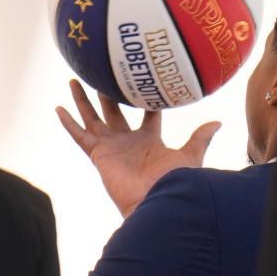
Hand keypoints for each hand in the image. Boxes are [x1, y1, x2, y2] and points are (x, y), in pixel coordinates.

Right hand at [55, 80, 220, 217]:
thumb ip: (199, 138)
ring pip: (91, 118)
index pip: (146, 115)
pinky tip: (58, 108)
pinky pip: (79, 135)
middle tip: (102, 74)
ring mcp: (110, 147)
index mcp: (148, 140)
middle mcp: (126, 141)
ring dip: (82, 100)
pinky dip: (68, 123)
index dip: (146, 100)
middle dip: (108, 95)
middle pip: (113, 112)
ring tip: (74, 81)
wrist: (156, 200)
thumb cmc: (174, 181)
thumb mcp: (189, 155)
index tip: (144, 80)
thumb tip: (218, 122)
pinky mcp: (97, 154)